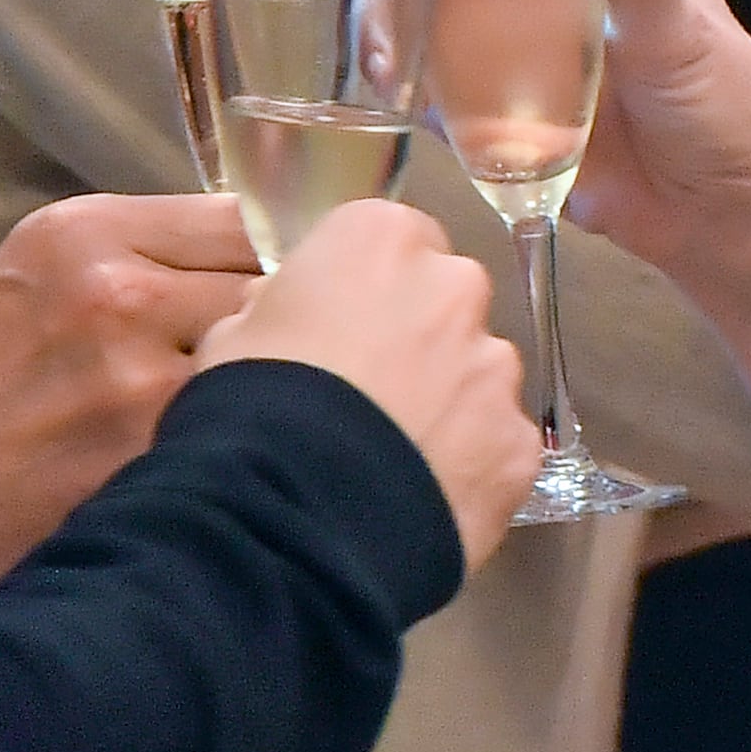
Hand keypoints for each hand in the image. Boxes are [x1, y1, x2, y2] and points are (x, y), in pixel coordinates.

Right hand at [0, 194, 260, 599]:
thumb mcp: (39, 276)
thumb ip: (146, 252)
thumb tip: (269, 249)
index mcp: (88, 233)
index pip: (244, 219)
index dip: (284, 255)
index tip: (298, 282)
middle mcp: (121, 293)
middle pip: (277, 286)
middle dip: (292, 320)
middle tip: (291, 351)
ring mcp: (142, 381)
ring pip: (274, 362)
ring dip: (280, 384)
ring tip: (262, 405)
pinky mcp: (154, 458)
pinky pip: (244, 430)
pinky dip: (250, 439)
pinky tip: (233, 451)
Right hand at [193, 200, 539, 570]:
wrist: (292, 511)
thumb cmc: (250, 405)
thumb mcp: (231, 334)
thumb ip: (281, 307)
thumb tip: (296, 317)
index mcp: (384, 240)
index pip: (388, 241)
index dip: (360, 287)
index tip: (334, 326)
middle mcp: (456, 287)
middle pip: (445, 299)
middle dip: (416, 336)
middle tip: (366, 392)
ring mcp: (497, 366)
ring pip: (477, 372)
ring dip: (446, 401)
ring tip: (392, 455)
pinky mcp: (519, 440)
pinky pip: (495, 442)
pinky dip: (468, 464)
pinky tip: (422, 495)